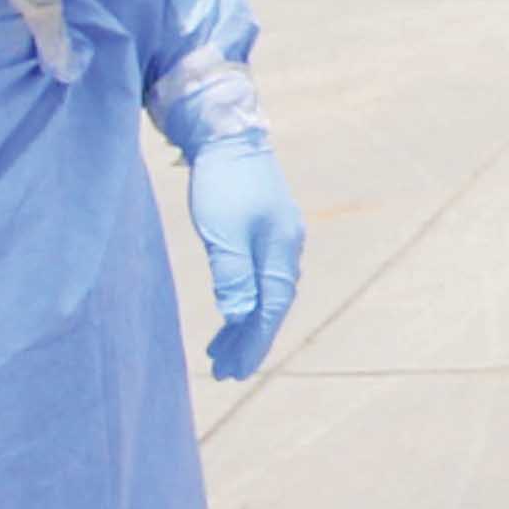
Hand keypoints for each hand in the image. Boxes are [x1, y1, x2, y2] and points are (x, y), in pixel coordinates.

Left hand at [187, 133, 303, 381]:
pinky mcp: (266, 230)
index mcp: (280, 251)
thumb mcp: (221, 233)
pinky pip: (260, 278)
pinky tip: (232, 312)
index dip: (254, 343)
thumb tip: (242, 317)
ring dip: (245, 325)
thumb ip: (233, 277)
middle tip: (226, 374)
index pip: (271, 309)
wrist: (227, 134)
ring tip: (220, 352)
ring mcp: (279, 239)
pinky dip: (245, 301)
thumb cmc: (222, 182)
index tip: (235, 372)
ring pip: (266, 294)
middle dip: (250, 342)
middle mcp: (287, 248)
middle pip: (272, 306)